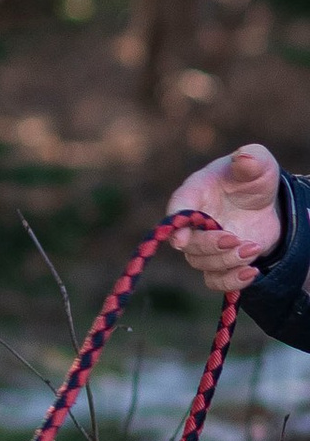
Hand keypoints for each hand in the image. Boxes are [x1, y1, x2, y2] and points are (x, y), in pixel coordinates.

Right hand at [165, 144, 284, 293]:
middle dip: (211, 246)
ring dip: (228, 262)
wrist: (265, 204)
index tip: (182, 239)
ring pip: (202, 264)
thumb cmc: (252, 179)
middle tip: (236, 239)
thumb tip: (244, 158)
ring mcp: (205, 246)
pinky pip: (216, 281)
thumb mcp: (259, 164)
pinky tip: (253, 272)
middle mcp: (193, 223)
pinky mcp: (220, 263)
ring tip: (253, 248)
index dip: (175, 226)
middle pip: (188, 244)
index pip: (177, 210)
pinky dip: (232, 282)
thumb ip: (251, 159)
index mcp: (194, 194)